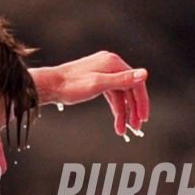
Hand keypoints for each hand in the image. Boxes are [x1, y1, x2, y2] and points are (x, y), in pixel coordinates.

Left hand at [34, 51, 150, 137]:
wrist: (50, 86)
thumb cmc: (71, 86)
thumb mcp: (98, 84)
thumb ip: (122, 80)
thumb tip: (144, 74)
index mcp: (113, 63)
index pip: (136, 82)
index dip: (142, 101)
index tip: (143, 119)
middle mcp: (110, 64)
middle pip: (129, 89)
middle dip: (133, 110)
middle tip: (136, 128)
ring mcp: (104, 72)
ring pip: (120, 94)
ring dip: (124, 113)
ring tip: (123, 131)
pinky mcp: (97, 79)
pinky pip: (112, 95)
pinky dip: (115, 109)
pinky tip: (117, 122)